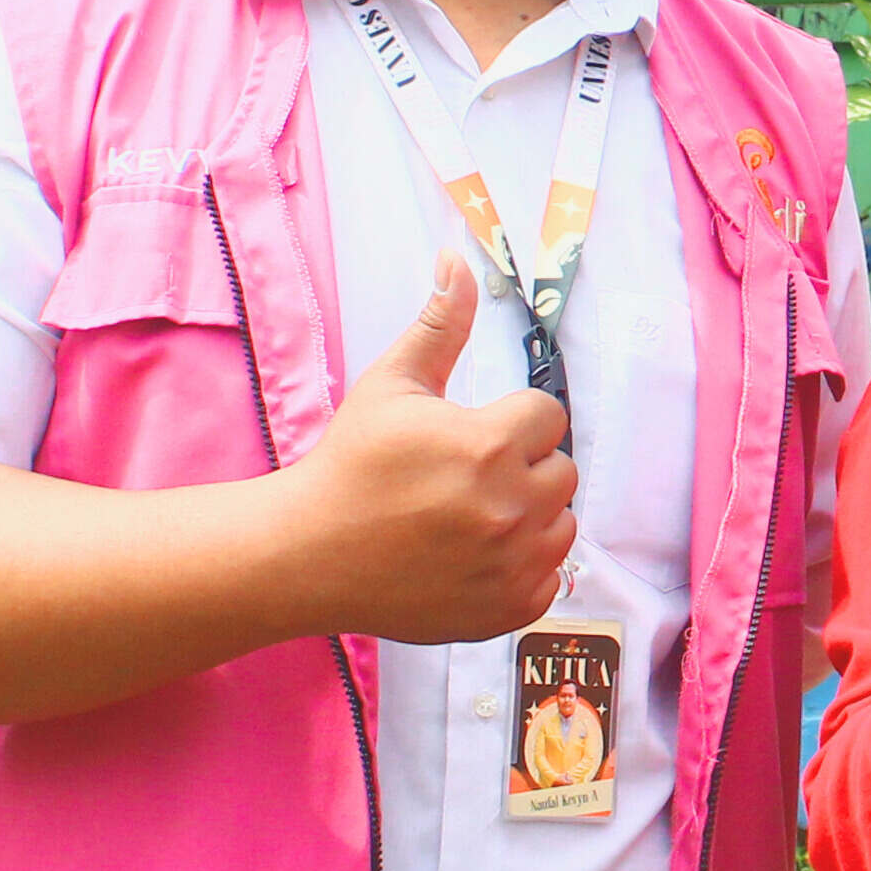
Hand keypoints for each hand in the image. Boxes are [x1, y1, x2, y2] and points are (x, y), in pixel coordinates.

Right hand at [275, 252, 581, 644]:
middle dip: (523, 467)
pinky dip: (522, 569)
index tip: (473, 435)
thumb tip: (459, 260)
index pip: (548, 417)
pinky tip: (475, 556)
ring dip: (530, 517)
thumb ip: (440, 324)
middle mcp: (510, 506)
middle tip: (466, 478)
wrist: (308, 554)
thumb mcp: (392, 385)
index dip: (512, 422)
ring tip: (470, 516)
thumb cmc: (350, 465)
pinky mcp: (506, 610)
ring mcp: (511, 564)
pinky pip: (549, 579)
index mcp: (488, 445)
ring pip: (562, 525)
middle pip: (561, 470)